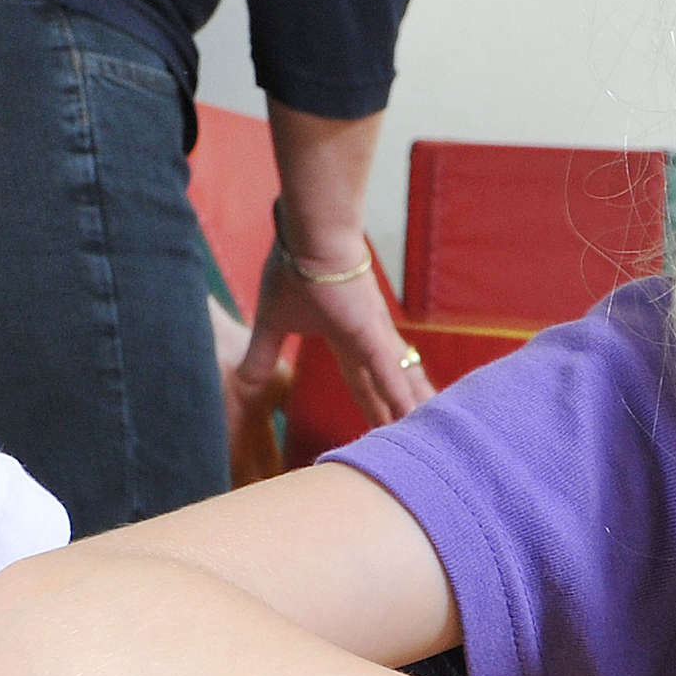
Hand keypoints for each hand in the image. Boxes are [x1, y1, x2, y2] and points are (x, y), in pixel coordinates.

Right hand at [228, 245, 432, 441]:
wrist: (307, 235)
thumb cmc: (293, 267)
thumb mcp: (271, 322)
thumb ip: (262, 354)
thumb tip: (246, 381)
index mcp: (345, 337)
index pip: (361, 379)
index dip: (372, 403)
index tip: (383, 426)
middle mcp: (366, 339)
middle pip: (385, 386)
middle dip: (397, 414)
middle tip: (416, 440)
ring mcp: (371, 335)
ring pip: (396, 381)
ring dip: (409, 409)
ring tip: (429, 434)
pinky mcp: (368, 330)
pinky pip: (386, 368)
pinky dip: (397, 393)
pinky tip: (411, 415)